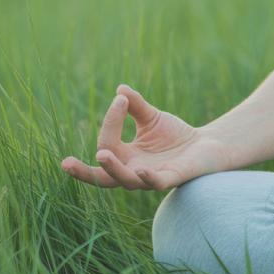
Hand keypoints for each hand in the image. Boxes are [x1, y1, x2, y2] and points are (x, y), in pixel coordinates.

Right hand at [60, 84, 230, 190]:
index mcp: (126, 157)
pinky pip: (156, 183)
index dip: (109, 123)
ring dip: (114, 169)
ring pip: (126, 181)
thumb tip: (120, 90)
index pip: (107, 145)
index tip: (120, 101)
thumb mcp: (151, 118)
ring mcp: (151, 177)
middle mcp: (134, 171)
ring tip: (102, 155)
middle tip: (65, 164)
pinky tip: (142, 169)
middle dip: (83, 173)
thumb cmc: (176, 135)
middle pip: (103, 177)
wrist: (207, 145)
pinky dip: (149, 178)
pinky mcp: (171, 179)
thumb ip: (136, 105)